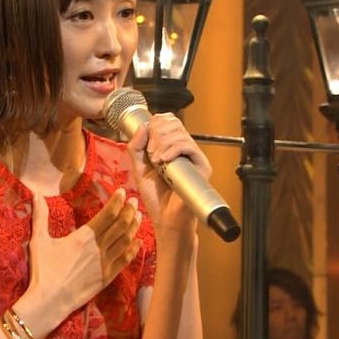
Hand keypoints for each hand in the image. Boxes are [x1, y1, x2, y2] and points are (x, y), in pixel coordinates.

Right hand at [22, 189, 141, 330]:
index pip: (107, 214)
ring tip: (140, 217)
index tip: (123, 192)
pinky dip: (134, 250)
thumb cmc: (43, 270)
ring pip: (126, 241)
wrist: (49, 301)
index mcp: (84, 236)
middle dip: (129, 211)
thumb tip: (36, 194)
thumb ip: (40, 216)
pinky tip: (139, 242)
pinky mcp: (107, 278)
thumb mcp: (39, 240)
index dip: (117, 202)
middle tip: (135, 201)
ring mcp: (105, 263)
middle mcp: (99, 248)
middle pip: (120, 225)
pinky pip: (125, 261)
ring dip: (134, 227)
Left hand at [125, 113, 211, 231]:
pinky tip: (165, 161)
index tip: (146, 139)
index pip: (168, 120)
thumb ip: (136, 147)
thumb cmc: (156, 198)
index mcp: (170, 147)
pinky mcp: (202, 166)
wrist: (166, 218)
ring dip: (162, 143)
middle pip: (173, 122)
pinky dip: (173, 149)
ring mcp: (193, 157)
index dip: (156, 123)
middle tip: (150, 153)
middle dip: (156, 133)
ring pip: (180, 133)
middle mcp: (183, 150)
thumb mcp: (139, 168)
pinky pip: (189, 146)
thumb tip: (142, 125)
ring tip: (156, 160)